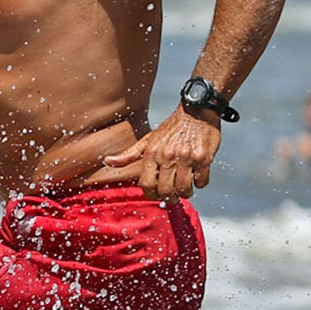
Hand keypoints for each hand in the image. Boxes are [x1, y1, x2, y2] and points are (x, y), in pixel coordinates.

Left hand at [102, 107, 221, 199]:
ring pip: (184, 189)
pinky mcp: (203, 158)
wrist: (196, 111)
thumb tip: (107, 161)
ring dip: (186, 193)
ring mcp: (186, 157)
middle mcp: (167, 156)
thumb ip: (129, 154)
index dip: (151, 195)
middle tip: (173, 196)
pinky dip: (201, 183)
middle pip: (166, 190)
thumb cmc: (171, 128)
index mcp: (152, 153)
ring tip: (186, 189)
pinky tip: (198, 177)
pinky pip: (202, 181)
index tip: (157, 195)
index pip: (147, 184)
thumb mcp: (148, 140)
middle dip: (170, 198)